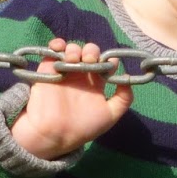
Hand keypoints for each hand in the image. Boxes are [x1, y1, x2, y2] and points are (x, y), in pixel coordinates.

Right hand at [10, 39, 133, 159]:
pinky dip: (58, 44)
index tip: (110, 64)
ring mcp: (65, 71)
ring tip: (75, 60)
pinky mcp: (48, 68)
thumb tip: (128, 79)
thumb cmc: (83, 127)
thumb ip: (123, 99)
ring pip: (74, 49)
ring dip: (76, 49)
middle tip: (90, 60)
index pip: (105, 64)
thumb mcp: (110, 116)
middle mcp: (82, 76)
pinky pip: (54, 49)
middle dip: (92, 52)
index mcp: (96, 84)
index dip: (109, 60)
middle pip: (91, 53)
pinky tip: (61, 48)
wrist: (54, 133)